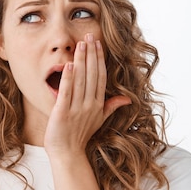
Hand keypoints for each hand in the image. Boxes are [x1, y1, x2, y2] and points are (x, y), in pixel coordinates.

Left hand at [44, 33, 130, 157]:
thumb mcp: (99, 120)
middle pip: (92, 74)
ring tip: (80, 44)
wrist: (67, 153)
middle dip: (91, 54)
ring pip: (81, 80)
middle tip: (89, 35)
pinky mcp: (63, 113)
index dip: (99, 59)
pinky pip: (67, 93)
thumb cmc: (80, 136)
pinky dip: (68, 79)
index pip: (100, 76)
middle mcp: (90, 105)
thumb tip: (127, 99)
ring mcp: (77, 109)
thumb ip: (112, 106)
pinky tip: (68, 65)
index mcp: (98, 104)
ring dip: (81, 61)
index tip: (97, 43)